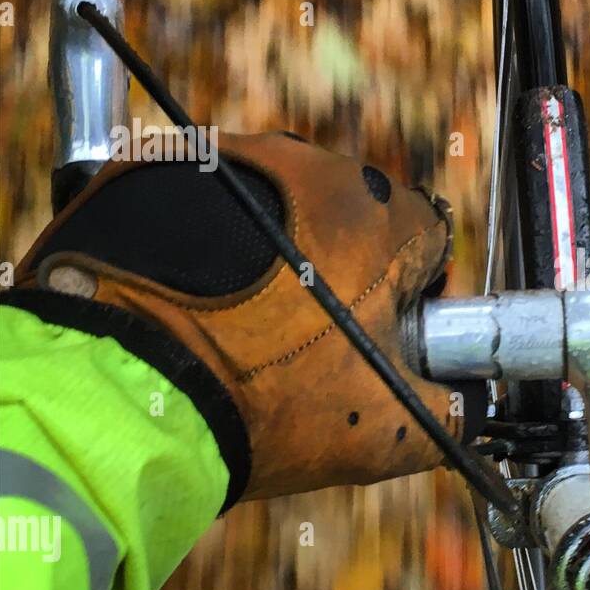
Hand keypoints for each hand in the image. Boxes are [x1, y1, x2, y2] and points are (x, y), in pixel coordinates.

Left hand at [8, 132, 483, 504]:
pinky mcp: (159, 167)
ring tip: (239, 325)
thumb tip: (469, 404)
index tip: (383, 338)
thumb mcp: (387, 431)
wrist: (120, 394)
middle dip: (344, 270)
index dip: (414, 295)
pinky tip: (189, 303)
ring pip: (278, 206)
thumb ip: (454, 412)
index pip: (429, 239)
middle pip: (352, 216)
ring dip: (275, 252)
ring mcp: (230, 158)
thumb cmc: (265, 404)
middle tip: (308, 343)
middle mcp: (311, 166)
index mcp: (381, 215)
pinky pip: (205, 201)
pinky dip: (207, 241)